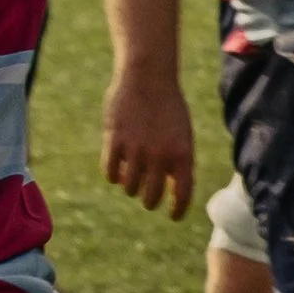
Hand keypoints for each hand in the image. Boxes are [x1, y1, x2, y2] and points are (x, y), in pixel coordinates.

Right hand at [100, 66, 195, 215]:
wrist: (148, 76)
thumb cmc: (168, 106)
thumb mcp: (182, 134)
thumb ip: (178, 162)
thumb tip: (168, 189)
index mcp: (182, 155)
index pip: (181, 196)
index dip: (177, 211)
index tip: (173, 216)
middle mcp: (160, 156)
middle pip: (150, 197)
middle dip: (149, 200)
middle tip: (147, 198)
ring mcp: (136, 150)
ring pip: (129, 187)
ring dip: (130, 185)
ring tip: (133, 174)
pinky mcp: (114, 142)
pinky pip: (111, 173)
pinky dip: (114, 174)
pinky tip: (118, 167)